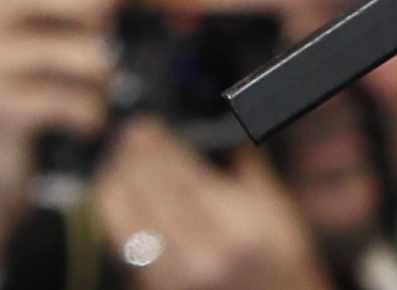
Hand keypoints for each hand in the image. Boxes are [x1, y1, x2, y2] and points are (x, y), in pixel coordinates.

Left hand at [90, 119, 323, 289]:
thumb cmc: (280, 265)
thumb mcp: (277, 211)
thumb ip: (244, 163)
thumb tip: (217, 123)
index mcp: (234, 230)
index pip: (176, 173)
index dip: (154, 143)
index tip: (147, 124)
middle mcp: (199, 256)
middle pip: (145, 187)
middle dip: (133, 153)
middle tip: (131, 133)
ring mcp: (173, 277)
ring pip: (123, 212)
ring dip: (118, 177)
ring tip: (122, 158)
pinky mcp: (154, 287)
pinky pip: (121, 240)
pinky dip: (116, 210)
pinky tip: (121, 192)